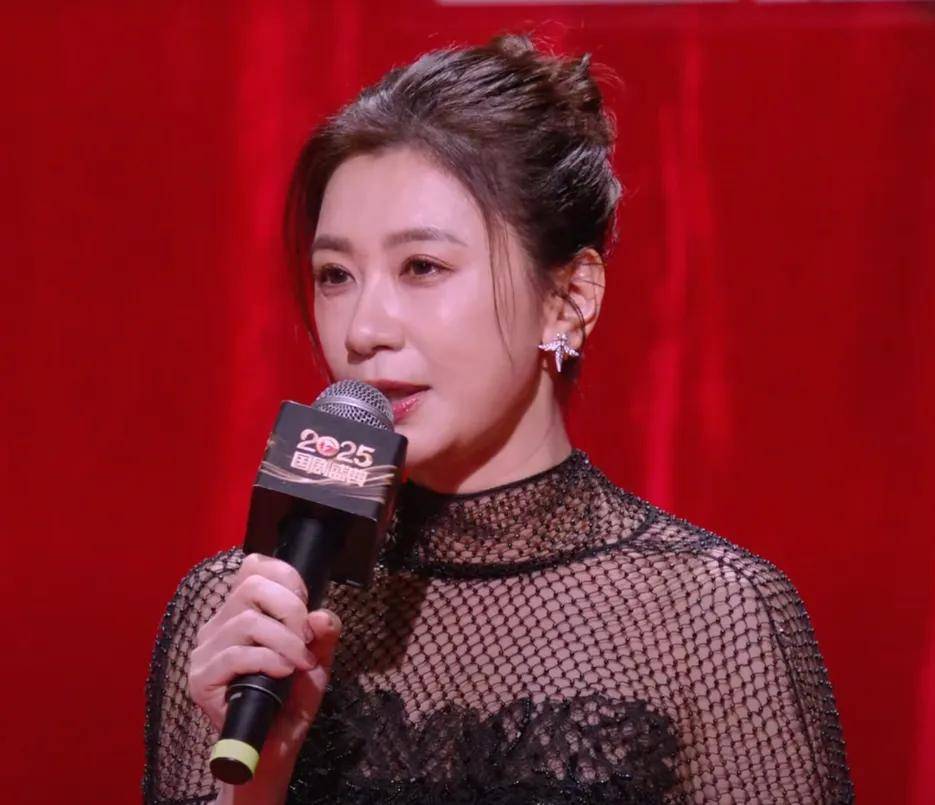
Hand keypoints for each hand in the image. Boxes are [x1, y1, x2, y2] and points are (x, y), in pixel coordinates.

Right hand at [189, 553, 341, 755]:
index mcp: (241, 613)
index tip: (305, 605)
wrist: (275, 748)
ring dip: (284, 640)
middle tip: (305, 638)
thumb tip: (322, 615)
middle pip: (251, 586)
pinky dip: (268, 660)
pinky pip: (235, 655)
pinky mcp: (201, 680)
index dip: (285, 577)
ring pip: (246, 621)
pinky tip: (282, 674)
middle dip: (290, 608)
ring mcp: (206, 652)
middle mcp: (219, 626)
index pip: (253, 568)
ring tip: (298, 663)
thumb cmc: (290, 701)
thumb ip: (323, 635)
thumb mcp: (317, 661)